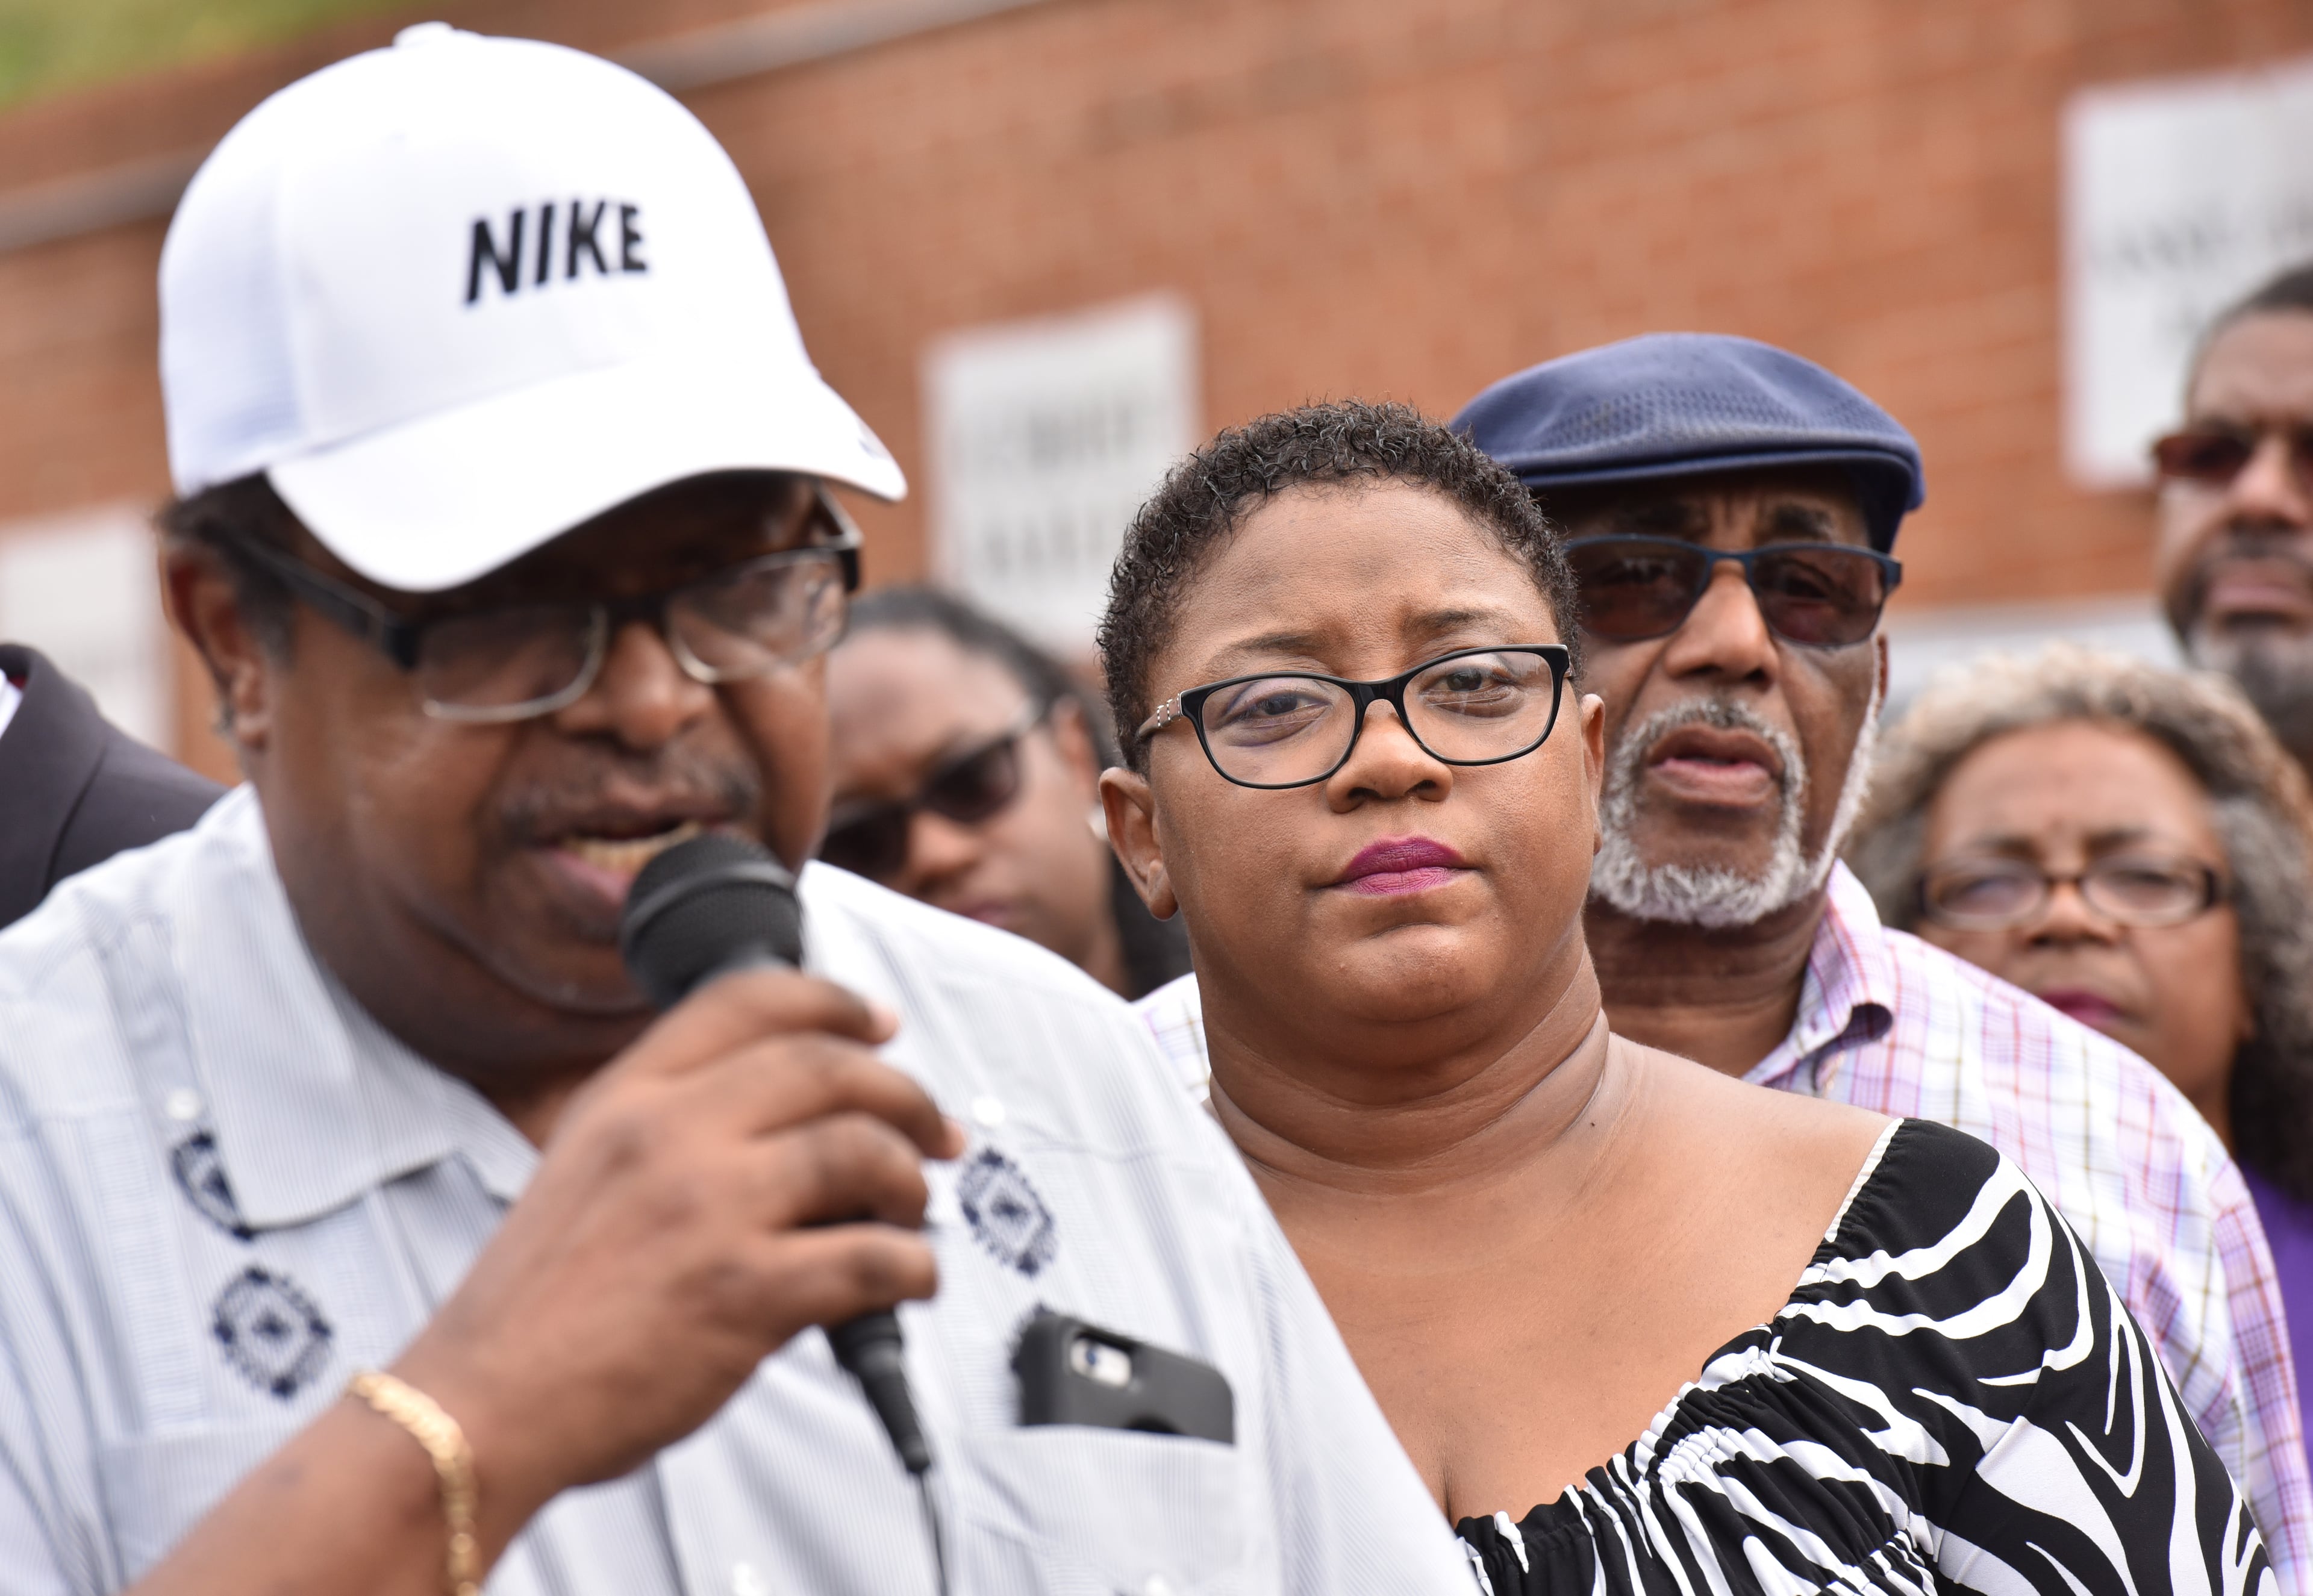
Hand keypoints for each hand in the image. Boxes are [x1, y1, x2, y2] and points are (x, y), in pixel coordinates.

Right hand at [389, 968, 963, 1530]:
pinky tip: (910, 1280)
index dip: (833, 1001)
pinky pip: (872, 1258)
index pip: (747, 1001)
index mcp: (625, 1098)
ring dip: (911, 1181)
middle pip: (828, 1068)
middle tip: (935, 1131)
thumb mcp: (582, 1169)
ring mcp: (709, 1209)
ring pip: (861, 1151)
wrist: (482, 1407)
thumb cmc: (537, 1306)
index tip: (880, 1024)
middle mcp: (669, 1134)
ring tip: (914, 1211)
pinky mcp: (745, 1293)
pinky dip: (913, 1267)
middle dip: (904, 1094)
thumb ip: (667, 1126)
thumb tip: (787, 1117)